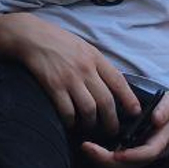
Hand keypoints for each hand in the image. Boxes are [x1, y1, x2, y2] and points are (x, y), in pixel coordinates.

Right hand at [3, 14, 140, 137]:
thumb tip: (112, 84)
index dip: (129, 99)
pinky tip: (71, 122)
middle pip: (106, 101)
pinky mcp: (53, 86)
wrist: (32, 36)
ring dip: (91, 123)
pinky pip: (67, 111)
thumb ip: (97, 65)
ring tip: (90, 127)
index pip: (118, 81)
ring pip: (89, 109)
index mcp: (95, 58)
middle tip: (112, 131)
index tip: (135, 112)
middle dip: (112, 121)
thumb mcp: (84, 47)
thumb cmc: (59, 42)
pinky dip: (71, 121)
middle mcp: (85, 69)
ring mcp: (69, 78)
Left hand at [81, 89, 168, 167]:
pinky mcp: (138, 154)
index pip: (146, 154)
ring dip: (103, 162)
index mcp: (162, 140)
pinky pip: (122, 164)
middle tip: (87, 148)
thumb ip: (167, 109)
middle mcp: (153, 153)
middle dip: (107, 162)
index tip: (115, 153)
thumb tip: (156, 118)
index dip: (131, 156)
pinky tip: (94, 149)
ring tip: (86, 148)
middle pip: (129, 167)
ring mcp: (145, 156)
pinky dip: (106, 160)